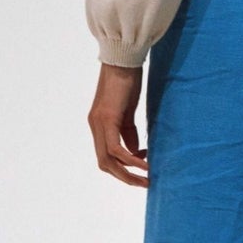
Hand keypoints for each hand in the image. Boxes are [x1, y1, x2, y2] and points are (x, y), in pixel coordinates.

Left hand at [89, 62, 149, 186]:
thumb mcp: (128, 111)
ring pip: (108, 161)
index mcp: (99, 124)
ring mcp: (99, 123)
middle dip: (125, 177)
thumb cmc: (127, 80)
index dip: (123, 167)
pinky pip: (117, 149)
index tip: (144, 165)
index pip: (106, 156)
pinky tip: (145, 163)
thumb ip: (128, 131)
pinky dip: (131, 160)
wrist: (123, 59)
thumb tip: (134, 150)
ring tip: (146, 178)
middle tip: (144, 183)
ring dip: (128, 173)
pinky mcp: (107, 119)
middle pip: (104, 164)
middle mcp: (95, 126)